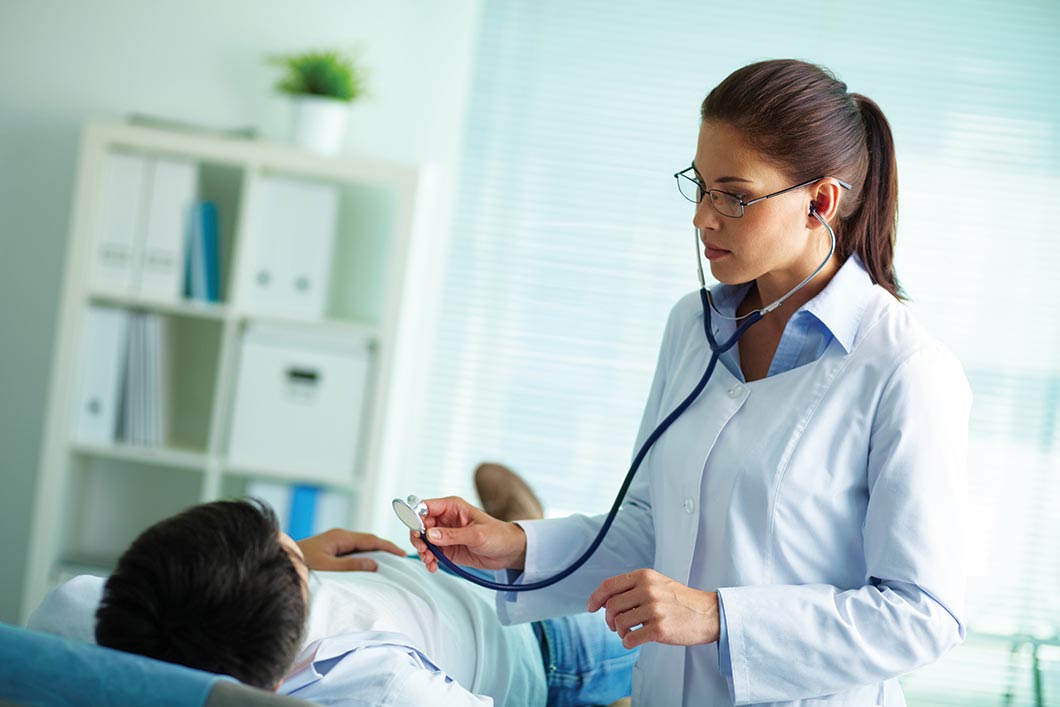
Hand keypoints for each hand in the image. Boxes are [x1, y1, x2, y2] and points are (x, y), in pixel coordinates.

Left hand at [298, 528, 405, 571]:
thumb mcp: (328, 567)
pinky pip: (353, 548)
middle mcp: (339, 535)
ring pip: (360, 543)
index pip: (371, 540)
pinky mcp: (330, 546)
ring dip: (375, 550)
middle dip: (385, 547)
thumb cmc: (301, 564)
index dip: (388, 546)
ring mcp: (334, 540)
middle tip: (400, 557)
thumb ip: (352, 566)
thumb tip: (375, 564)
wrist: (281, 561)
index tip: (402, 554)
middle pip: (368, 539)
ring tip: (389, 559)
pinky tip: (368, 561)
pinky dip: (365, 553)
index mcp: (341, 537)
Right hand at [408, 496, 527, 572]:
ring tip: (429, 561)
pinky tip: (433, 567)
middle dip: (417, 538)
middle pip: (420, 525)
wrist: (508, 552)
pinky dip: (428, 560)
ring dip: (422, 551)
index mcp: (452, 507)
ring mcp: (444, 535)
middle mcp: (445, 519)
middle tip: (423, 549)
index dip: (416, 516)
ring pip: (422, 540)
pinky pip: (430, 553)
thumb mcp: (476, 535)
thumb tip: (430, 534)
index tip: (416, 530)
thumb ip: (452, 535)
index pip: (426, 507)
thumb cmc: (498, 535)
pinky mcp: (446, 549)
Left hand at [586, 569, 720, 649]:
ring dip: (620, 632)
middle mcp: (648, 590)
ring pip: (619, 623)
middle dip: (608, 619)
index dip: (595, 597)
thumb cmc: (681, 601)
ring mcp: (654, 609)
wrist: (709, 614)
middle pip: (611, 606)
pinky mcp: (660, 629)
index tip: (591, 607)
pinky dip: (628, 642)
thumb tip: (604, 601)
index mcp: (645, 576)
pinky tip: (634, 641)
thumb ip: (633, 587)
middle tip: (615, 625)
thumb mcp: (657, 583)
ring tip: (629, 632)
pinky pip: (631, 638)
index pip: (609, 585)